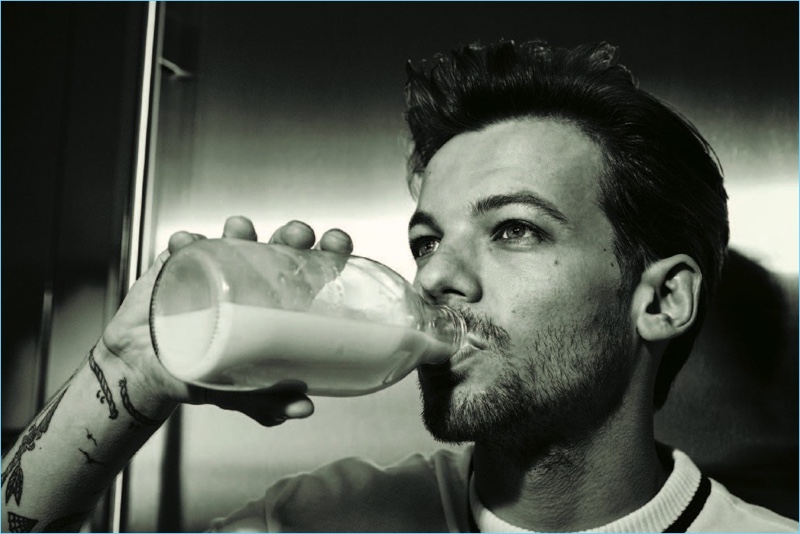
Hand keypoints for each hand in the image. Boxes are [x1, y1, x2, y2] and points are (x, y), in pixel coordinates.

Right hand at [98, 216, 352, 425]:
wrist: (143, 374)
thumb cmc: (199, 377)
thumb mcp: (236, 393)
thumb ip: (266, 401)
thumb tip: (303, 407)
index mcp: (274, 305)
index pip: (311, 272)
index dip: (329, 253)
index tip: (338, 244)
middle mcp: (250, 281)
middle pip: (280, 247)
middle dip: (292, 234)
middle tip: (296, 235)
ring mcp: (214, 269)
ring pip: (235, 238)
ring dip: (241, 229)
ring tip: (240, 230)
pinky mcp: (177, 264)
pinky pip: (183, 246)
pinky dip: (186, 241)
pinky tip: (186, 243)